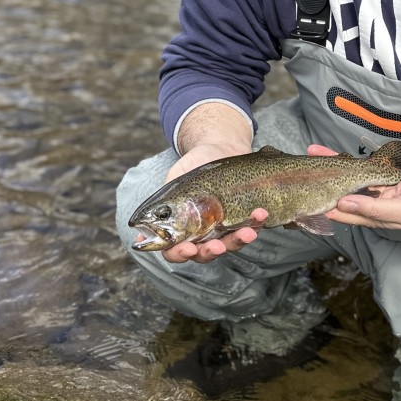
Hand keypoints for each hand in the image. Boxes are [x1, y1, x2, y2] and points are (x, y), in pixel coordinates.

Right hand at [162, 142, 263, 263]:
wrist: (219, 146)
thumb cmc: (193, 165)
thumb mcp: (175, 180)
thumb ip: (163, 203)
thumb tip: (140, 233)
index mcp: (180, 228)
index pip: (175, 252)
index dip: (179, 254)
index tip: (188, 249)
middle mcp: (202, 233)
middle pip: (205, 254)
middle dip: (212, 252)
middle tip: (218, 246)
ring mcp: (224, 228)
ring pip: (230, 244)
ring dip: (239, 240)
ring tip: (248, 232)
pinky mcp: (244, 218)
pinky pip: (251, 227)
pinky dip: (257, 223)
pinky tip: (260, 214)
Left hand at [307, 143, 400, 231]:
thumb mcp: (399, 211)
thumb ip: (372, 209)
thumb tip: (344, 204)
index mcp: (367, 216)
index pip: (338, 212)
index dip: (320, 205)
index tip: (304, 196)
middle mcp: (364, 202)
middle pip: (336, 193)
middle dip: (319, 183)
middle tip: (299, 172)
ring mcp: (369, 187)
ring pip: (343, 177)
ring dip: (327, 166)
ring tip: (310, 154)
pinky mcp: (375, 174)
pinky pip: (356, 166)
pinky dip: (342, 158)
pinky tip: (327, 151)